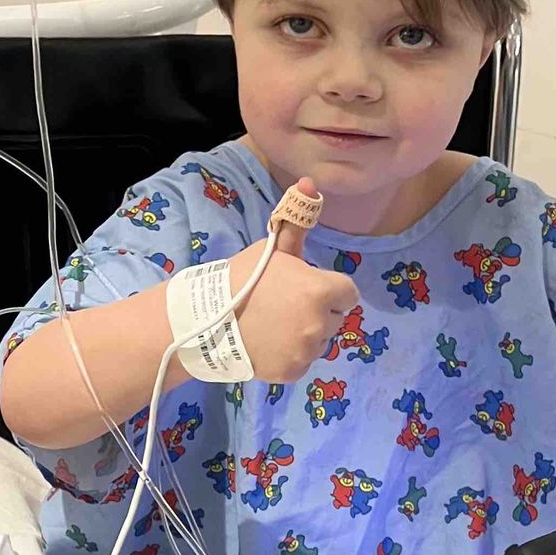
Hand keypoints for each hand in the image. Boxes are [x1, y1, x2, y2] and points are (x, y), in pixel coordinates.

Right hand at [228, 177, 359, 383]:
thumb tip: (309, 183)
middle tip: (285, 308)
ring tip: (274, 327)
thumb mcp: (273, 250)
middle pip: (335, 318)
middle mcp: (320, 322)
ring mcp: (307, 350)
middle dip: (318, 312)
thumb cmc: (243, 279)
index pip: (348, 293)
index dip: (329, 290)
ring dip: (305, 335)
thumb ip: (297, 223)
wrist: (207, 320)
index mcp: (321, 289)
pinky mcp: (293, 371)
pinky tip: (269, 344)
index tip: (305, 289)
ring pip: (320, 341)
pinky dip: (291, 356)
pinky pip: (303, 361)